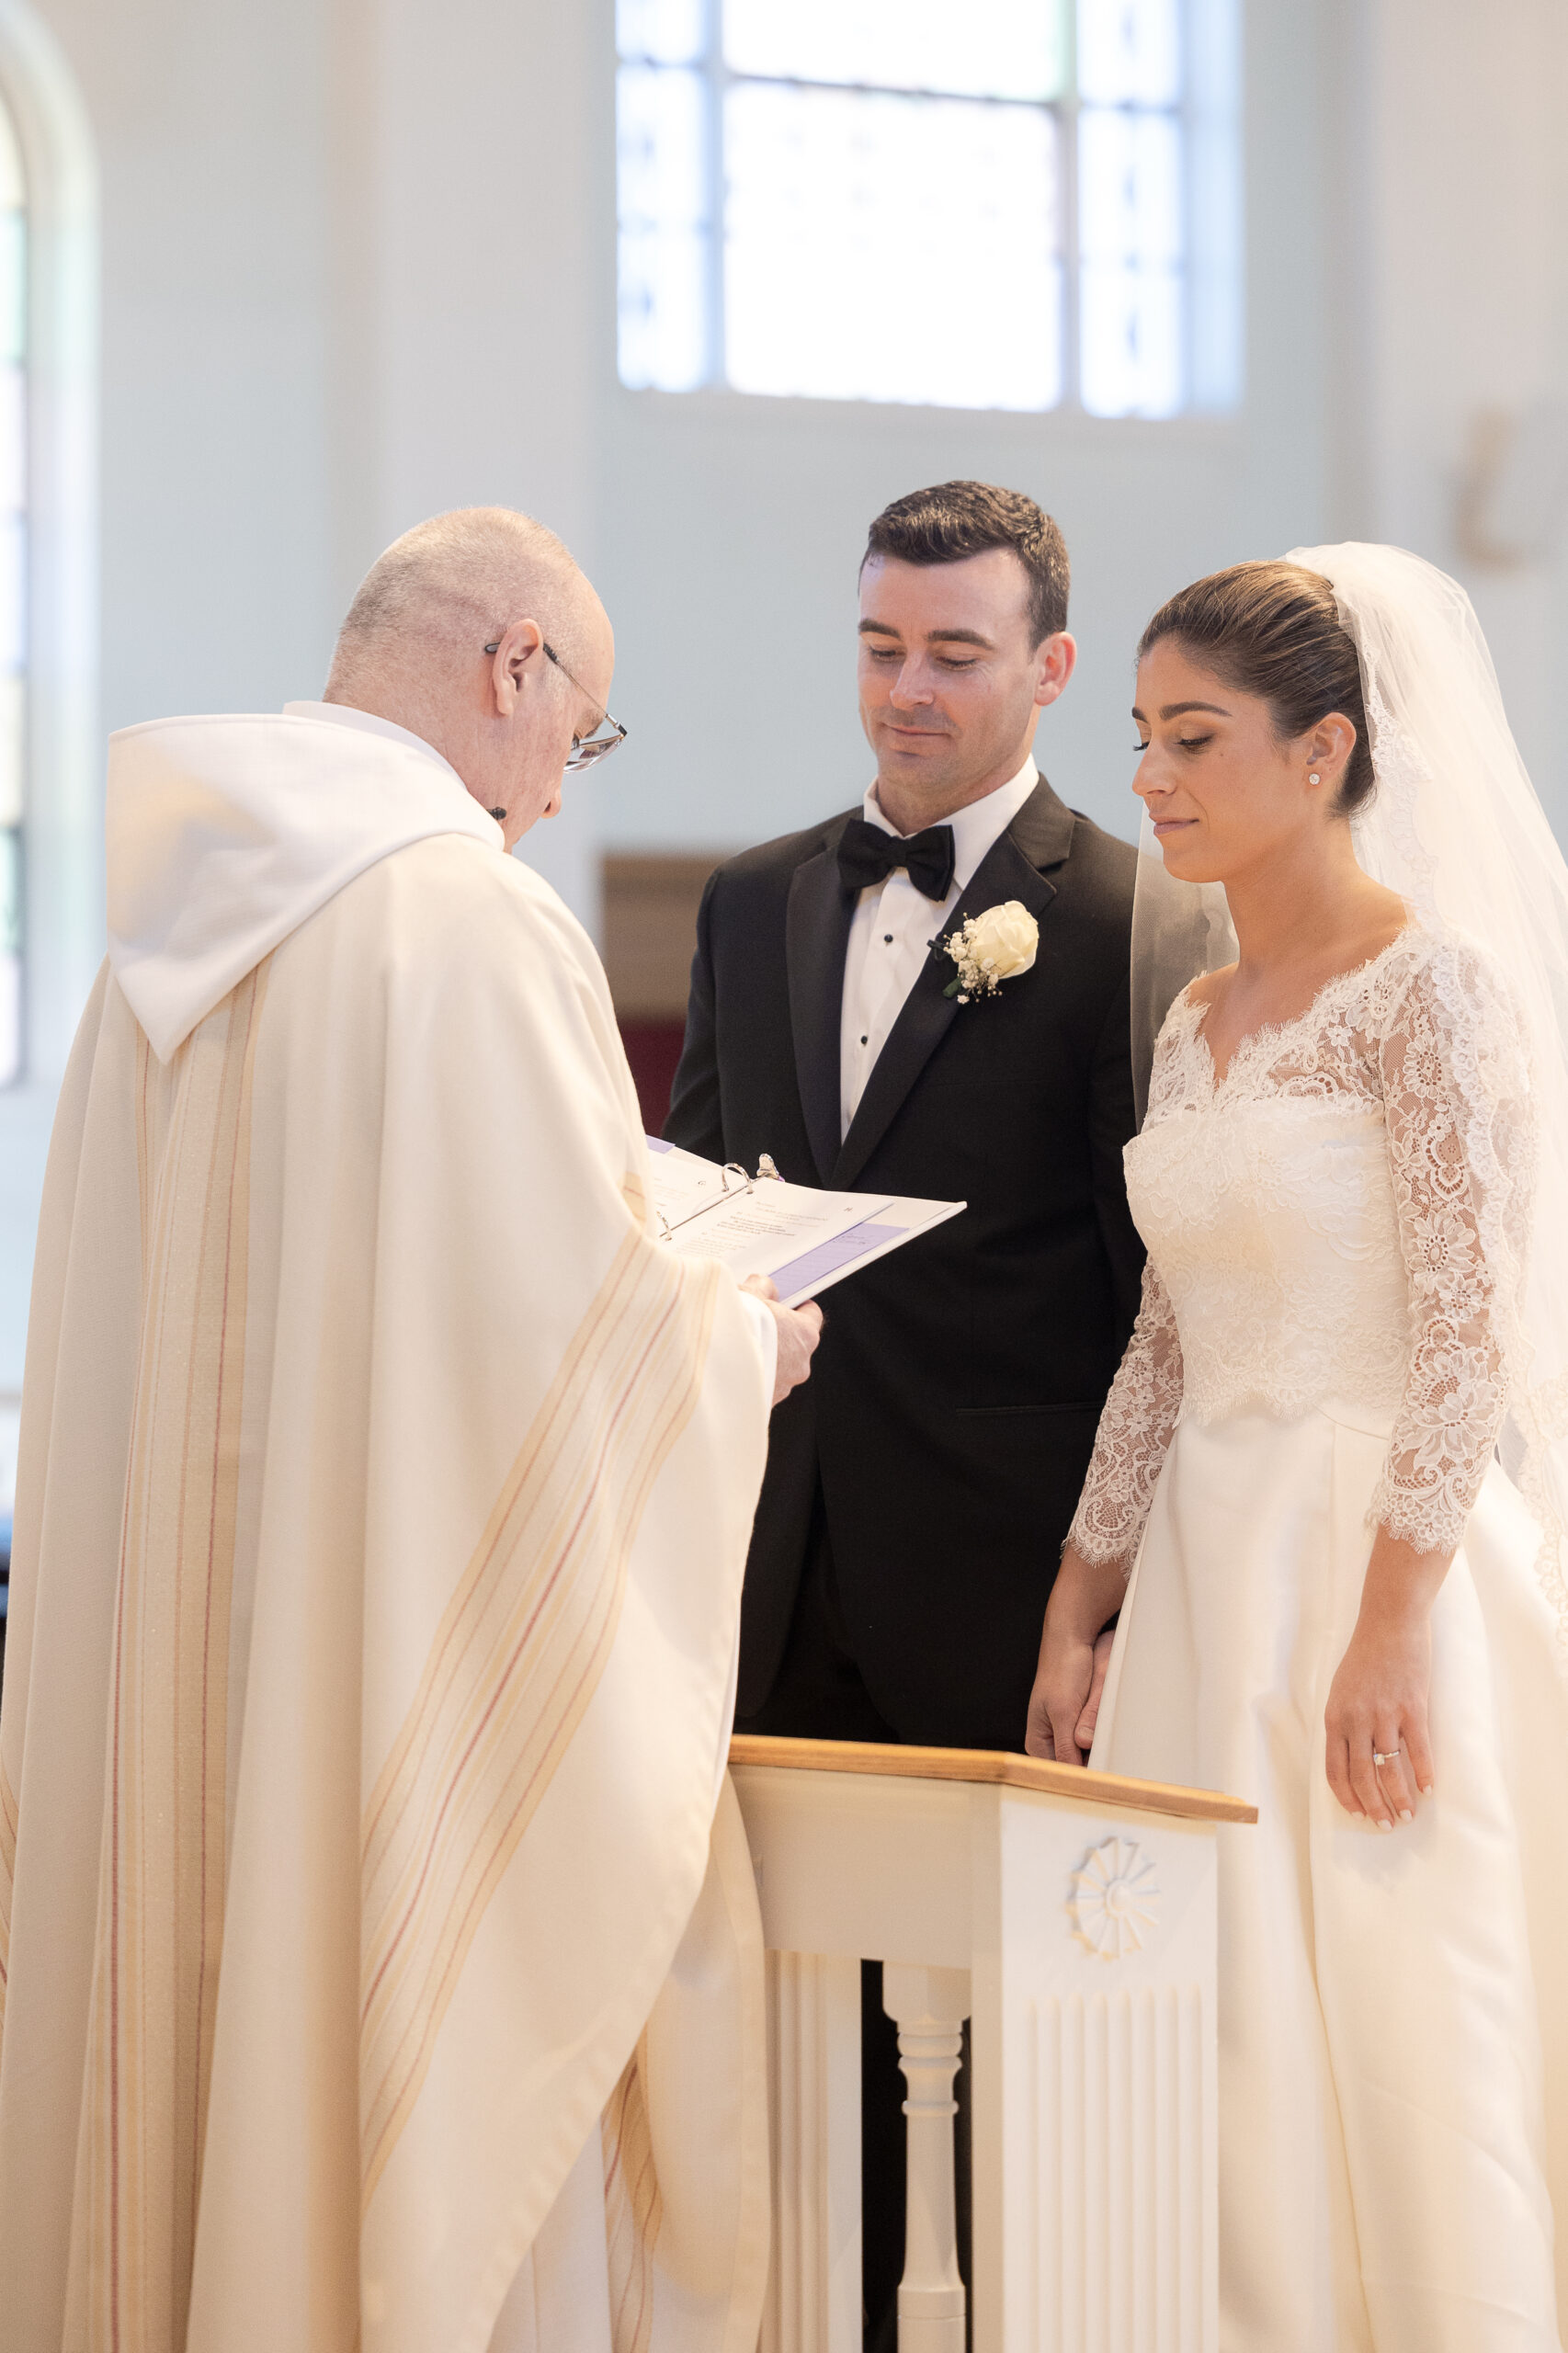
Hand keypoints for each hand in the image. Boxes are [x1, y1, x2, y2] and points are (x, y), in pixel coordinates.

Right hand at [741, 1274, 822, 1405]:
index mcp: (804, 1335)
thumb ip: (761, 1288)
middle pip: (793, 1344)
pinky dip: (748, 1377)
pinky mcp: (762, 1403)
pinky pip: (760, 1386)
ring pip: (777, 1368)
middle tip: (753, 1322)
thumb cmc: (733, 1328)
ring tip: (736, 1346)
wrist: (708, 1362)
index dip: (797, 1307)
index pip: (812, 1316)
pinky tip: (728, 1367)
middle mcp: (799, 1365)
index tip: (786, 1302)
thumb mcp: (748, 1294)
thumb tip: (762, 1286)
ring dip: (762, 1358)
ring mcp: (782, 1388)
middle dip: (775, 1334)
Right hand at [1024, 1548, 1126, 1763]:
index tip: (1101, 1786)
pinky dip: (1107, 1743)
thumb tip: (1076, 1767)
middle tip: (1116, 1778)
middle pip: (1075, 1768)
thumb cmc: (1061, 1670)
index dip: (1080, 1780)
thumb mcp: (1064, 1709)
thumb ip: (1068, 1741)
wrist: (1073, 1641)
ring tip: (1119, 1762)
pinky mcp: (1083, 1723)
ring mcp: (1069, 1733)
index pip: (1061, 1773)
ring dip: (1102, 1756)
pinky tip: (1118, 1744)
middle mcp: (1052, 1742)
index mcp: (1039, 1743)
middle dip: (1094, 1769)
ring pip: (1089, 1756)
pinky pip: (1097, 1742)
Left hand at [1324, 1606, 1433, 1829]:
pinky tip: (1428, 1789)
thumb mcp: (1342, 1689)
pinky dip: (1424, 1774)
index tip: (1358, 1814)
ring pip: (1390, 1769)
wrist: (1390, 1622)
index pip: (1335, 1769)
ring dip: (1399, 1797)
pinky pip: (1418, 1750)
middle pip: (1362, 1776)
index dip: (1347, 1797)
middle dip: (1374, 1806)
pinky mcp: (1412, 1707)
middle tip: (1387, 1824)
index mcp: (1335, 1716)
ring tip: (1409, 1814)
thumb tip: (1352, 1756)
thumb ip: (1345, 1722)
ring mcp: (1385, 1714)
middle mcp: (1357, 1719)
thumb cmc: (1365, 1656)